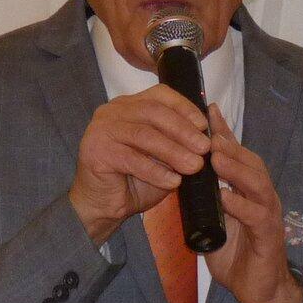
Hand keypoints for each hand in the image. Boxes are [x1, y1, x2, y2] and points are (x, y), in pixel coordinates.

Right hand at [68, 85, 211, 244]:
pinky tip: (173, 182)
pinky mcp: (95, 151)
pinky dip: (156, 171)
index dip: (184, 108)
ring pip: (144, 135)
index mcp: (129, 106)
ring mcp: (101, 130)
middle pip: (153, 112)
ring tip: (194, 166)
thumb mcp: (162, 158)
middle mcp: (112, 112)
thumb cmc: (134, 181)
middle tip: (204, 148)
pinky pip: (132, 159)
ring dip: (173, 151)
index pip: (160, 95)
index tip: (204, 125)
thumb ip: (177, 143)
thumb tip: (206, 137)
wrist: (102, 206)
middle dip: (183, 130)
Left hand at [204, 103, 302, 302]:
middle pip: (248, 161)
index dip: (222, 132)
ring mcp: (268, 214)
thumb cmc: (236, 253)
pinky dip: (240, 204)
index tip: (205, 109)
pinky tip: (224, 196)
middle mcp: (261, 195)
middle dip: (228, 144)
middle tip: (205, 131)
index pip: (235, 155)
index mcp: (247, 190)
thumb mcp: (213, 221)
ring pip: (257, 182)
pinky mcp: (269, 236)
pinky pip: (256, 215)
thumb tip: (178, 177)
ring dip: (235, 168)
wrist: (259, 289)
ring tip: (214, 156)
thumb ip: (201, 200)